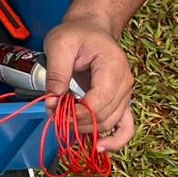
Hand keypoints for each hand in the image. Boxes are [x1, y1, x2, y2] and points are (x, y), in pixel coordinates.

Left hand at [43, 17, 135, 151]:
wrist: (90, 29)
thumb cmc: (76, 34)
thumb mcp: (59, 45)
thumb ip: (56, 73)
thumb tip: (52, 101)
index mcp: (112, 66)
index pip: (99, 100)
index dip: (79, 113)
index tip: (56, 112)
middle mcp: (124, 83)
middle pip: (105, 115)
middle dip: (78, 122)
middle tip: (54, 116)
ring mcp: (126, 94)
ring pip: (111, 123)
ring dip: (88, 129)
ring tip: (66, 126)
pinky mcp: (121, 101)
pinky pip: (126, 126)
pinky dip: (116, 140)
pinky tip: (100, 147)